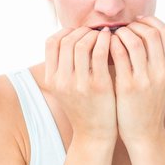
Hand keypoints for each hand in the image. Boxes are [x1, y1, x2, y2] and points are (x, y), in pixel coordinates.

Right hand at [44, 26, 117, 141]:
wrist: (95, 134)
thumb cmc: (84, 106)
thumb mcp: (66, 88)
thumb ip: (64, 66)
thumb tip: (71, 37)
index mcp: (52, 79)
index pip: (51, 43)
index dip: (65, 31)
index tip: (79, 31)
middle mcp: (62, 81)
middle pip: (67, 41)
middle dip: (82, 31)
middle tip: (95, 30)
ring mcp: (78, 84)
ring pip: (82, 44)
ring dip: (95, 34)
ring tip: (105, 34)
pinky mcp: (98, 86)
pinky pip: (100, 53)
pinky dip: (106, 42)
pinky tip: (113, 40)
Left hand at [110, 16, 164, 143]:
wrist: (144, 133)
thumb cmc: (147, 103)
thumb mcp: (160, 80)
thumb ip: (156, 59)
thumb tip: (144, 32)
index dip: (151, 22)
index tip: (137, 21)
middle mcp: (162, 71)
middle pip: (151, 33)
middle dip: (134, 25)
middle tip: (122, 28)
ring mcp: (146, 79)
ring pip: (134, 41)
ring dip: (121, 33)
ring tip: (111, 35)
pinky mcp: (128, 86)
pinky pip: (119, 55)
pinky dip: (111, 45)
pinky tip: (103, 46)